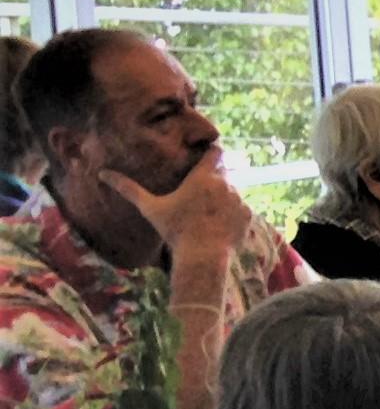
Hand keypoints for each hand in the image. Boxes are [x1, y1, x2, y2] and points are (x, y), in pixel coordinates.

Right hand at [102, 148, 249, 280]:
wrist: (203, 256)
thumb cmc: (175, 230)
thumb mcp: (150, 208)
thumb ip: (129, 189)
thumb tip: (102, 173)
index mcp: (203, 177)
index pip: (215, 152)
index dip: (212, 151)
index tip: (207, 153)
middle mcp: (225, 184)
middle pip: (222, 173)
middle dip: (214, 178)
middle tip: (201, 190)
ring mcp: (240, 200)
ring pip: (233, 191)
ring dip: (224, 196)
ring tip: (209, 211)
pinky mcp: (248, 216)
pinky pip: (241, 209)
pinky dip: (233, 213)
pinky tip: (219, 223)